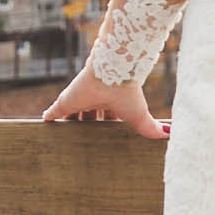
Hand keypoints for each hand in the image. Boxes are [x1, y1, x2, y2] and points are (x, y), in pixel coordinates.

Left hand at [41, 66, 168, 140]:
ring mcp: (79, 100)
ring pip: (72, 114)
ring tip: (65, 138)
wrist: (113, 74)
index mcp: (112, 102)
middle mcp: (95, 99)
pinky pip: (54, 111)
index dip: (106, 124)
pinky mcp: (65, 101)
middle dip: (88, 125)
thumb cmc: (128, 94)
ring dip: (70, 123)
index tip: (104, 136)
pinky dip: (50, 117)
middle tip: (84, 141)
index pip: (108, 115)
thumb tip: (168, 135)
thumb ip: (150, 127)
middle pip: (89, 115)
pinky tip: (45, 122)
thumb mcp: (139, 116)